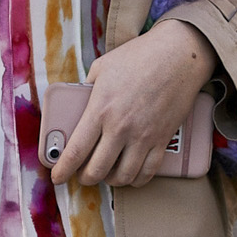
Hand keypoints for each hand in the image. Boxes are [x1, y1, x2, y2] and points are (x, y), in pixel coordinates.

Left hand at [49, 22, 217, 187]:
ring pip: (123, 176)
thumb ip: (86, 88)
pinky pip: (148, 172)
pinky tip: (130, 175)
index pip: (76, 150)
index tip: (57, 177)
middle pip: (97, 170)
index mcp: (100, 109)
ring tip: (106, 174)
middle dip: (86, 178)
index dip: (63, 170)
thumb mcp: (102, 67)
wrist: (178, 56)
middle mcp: (120, 128)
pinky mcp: (163, 139)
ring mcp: (143, 136)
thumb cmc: (138, 56)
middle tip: (83, 175)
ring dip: (110, 181)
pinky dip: (136, 180)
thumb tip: (77, 104)